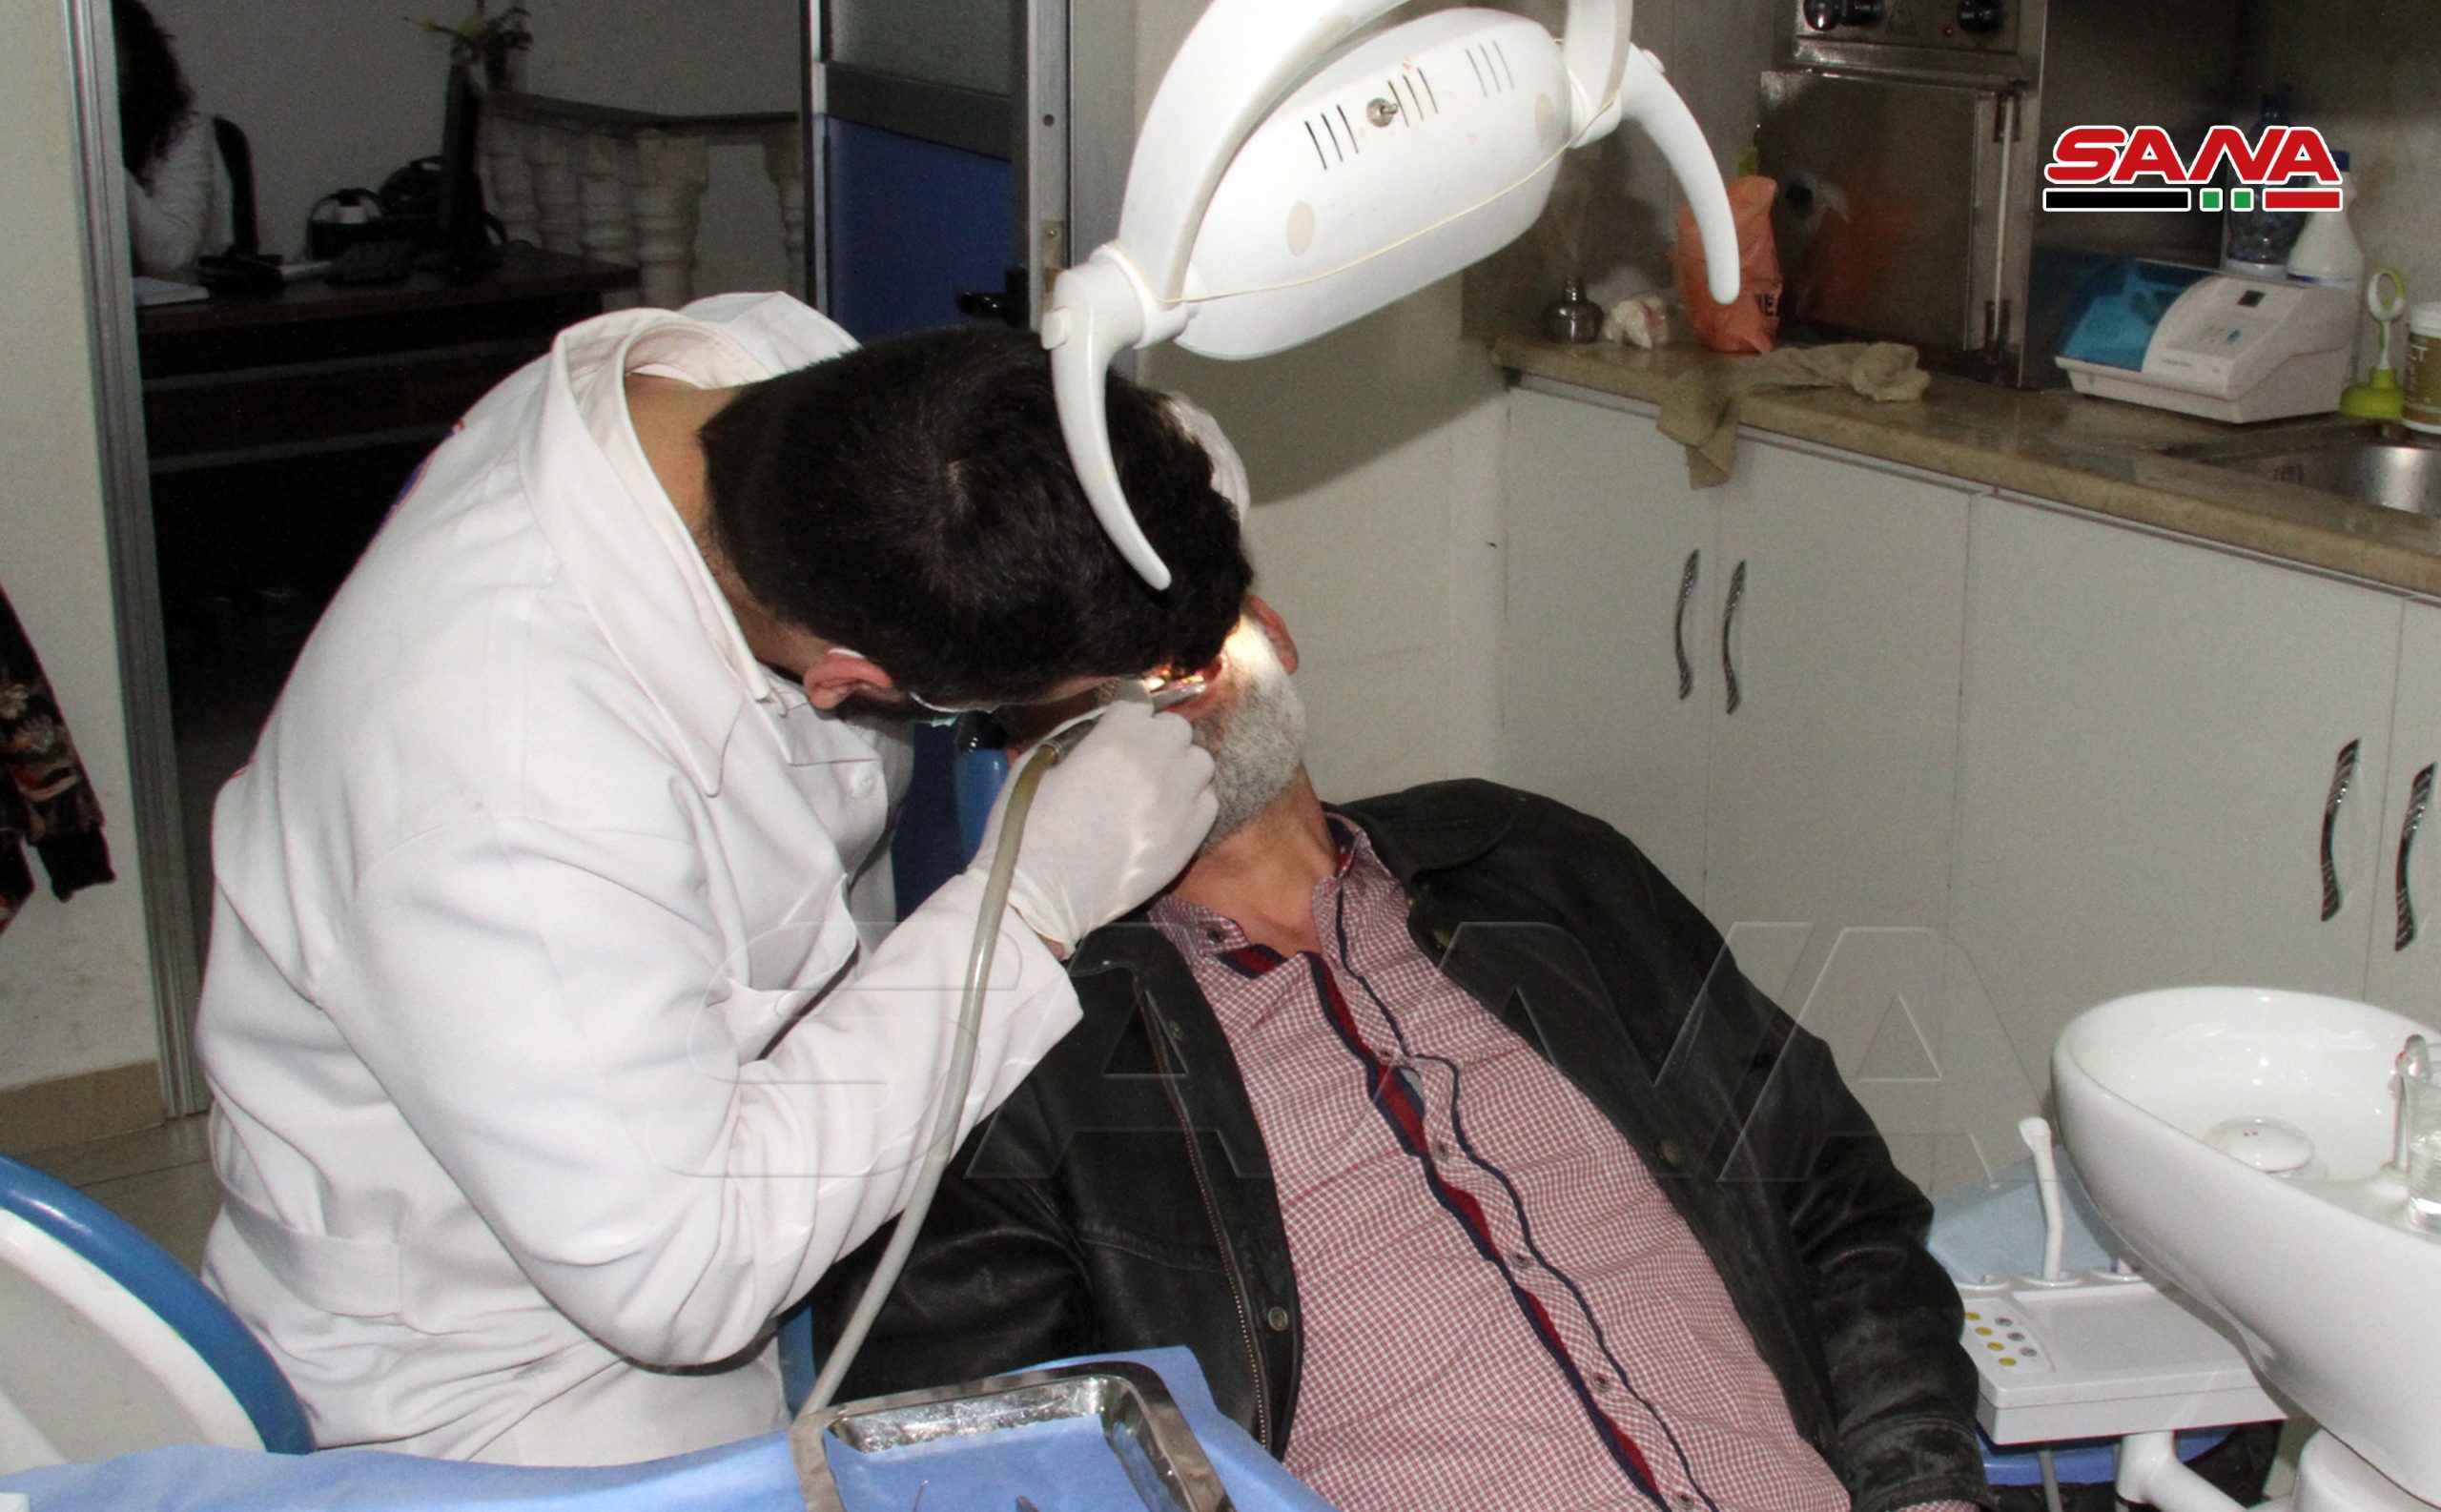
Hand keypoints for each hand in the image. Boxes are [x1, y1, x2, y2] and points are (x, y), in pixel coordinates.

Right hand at [969, 699, 1216, 953]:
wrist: (1041, 896)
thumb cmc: (1027, 828)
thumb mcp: (1038, 765)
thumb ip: (1077, 738)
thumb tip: (1100, 731)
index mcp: (1116, 738)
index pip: (1137, 700)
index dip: (1125, 712)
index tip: (1119, 720)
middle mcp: (1156, 762)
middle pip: (1176, 727)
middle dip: (1155, 737)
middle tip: (1134, 758)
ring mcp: (1179, 801)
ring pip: (1200, 761)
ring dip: (1179, 766)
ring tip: (1155, 785)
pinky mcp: (1190, 837)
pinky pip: (1209, 802)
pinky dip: (1191, 800)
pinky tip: (1167, 813)